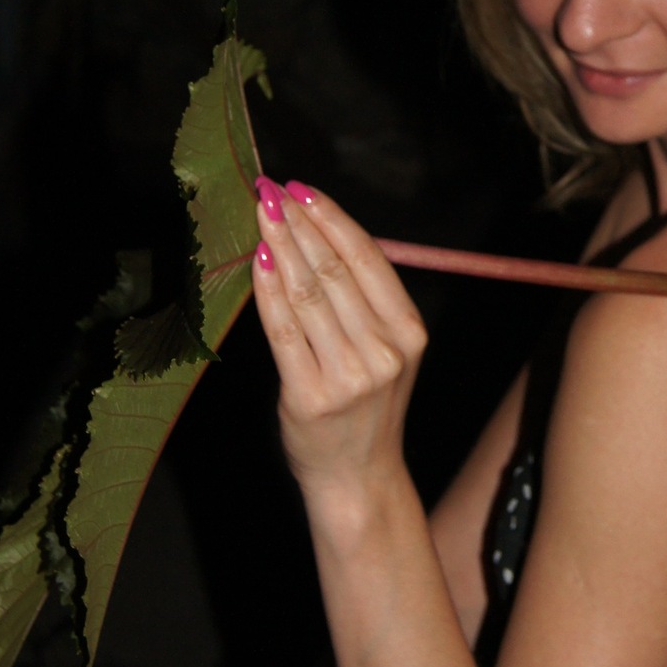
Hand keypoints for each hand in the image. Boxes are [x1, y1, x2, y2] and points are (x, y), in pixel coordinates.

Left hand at [251, 180, 426, 515]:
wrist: (358, 477)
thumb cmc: (368, 408)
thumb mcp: (389, 353)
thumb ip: (365, 303)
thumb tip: (321, 236)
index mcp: (409, 333)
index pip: (368, 259)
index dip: (332, 218)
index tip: (302, 189)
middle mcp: (384, 351)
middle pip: (335, 271)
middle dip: (299, 224)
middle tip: (270, 191)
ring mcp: (348, 376)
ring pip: (308, 294)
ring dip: (280, 247)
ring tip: (261, 215)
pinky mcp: (310, 396)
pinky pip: (284, 332)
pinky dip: (268, 292)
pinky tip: (258, 262)